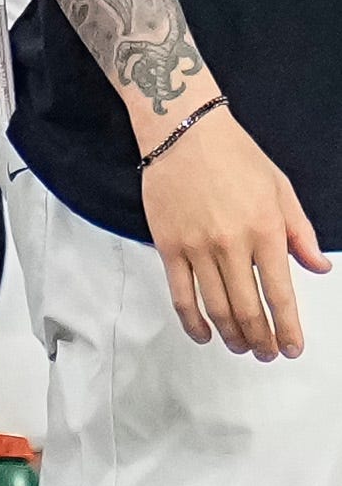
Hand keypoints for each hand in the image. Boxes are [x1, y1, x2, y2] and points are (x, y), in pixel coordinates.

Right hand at [140, 102, 329, 358]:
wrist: (183, 131)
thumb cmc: (237, 156)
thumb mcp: (281, 190)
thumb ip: (301, 233)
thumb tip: (319, 269)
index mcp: (266, 231)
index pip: (280, 295)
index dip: (288, 329)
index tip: (293, 349)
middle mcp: (232, 245)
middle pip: (247, 309)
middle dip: (261, 340)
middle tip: (267, 354)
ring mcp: (196, 247)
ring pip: (216, 307)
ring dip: (231, 335)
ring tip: (241, 348)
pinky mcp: (168, 245)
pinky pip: (180, 293)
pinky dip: (192, 321)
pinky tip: (203, 334)